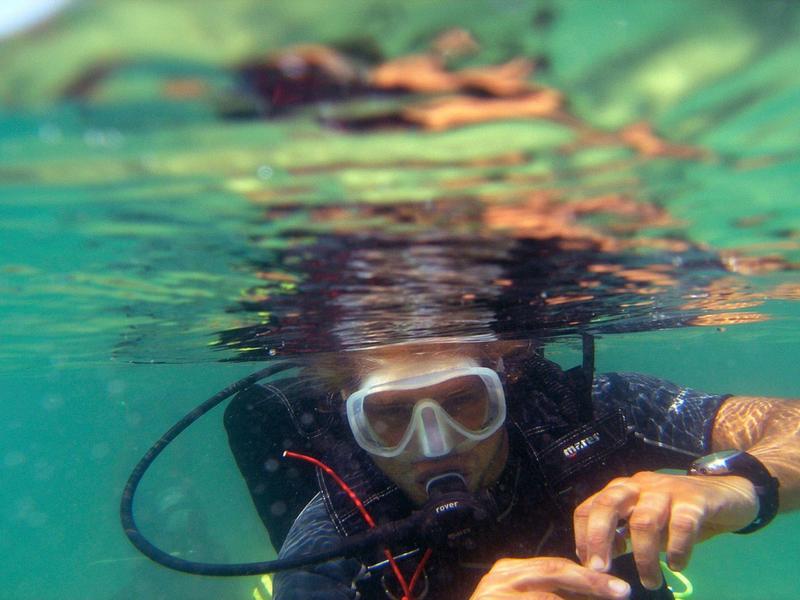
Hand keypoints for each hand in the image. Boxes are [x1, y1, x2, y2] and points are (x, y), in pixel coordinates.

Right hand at [469, 557, 630, 599]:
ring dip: (583, 595)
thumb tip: (593, 589)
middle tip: (623, 591)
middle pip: (555, 572)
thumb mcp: (523, 598)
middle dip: (592, 582)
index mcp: (509, 572)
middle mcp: (502, 578)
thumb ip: (549, 594)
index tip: (616, 587)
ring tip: (612, 598)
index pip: (554, 566)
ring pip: (549, 597)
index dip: (588, 576)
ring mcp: (497, 594)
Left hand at [573, 471, 757, 589]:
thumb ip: (623, 535)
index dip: (583, 537)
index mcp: (621, 490)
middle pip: (607, 505)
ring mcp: (666, 490)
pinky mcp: (695, 500)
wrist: (726, 493)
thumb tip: (600, 561)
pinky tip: (677, 566)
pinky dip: (677, 551)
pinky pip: (682, 526)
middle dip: (599, 539)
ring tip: (649, 581)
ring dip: (643, 557)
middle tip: (601, 570)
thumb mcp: (644, 521)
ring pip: (644, 521)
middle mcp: (638, 485)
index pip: (589, 507)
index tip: (589, 565)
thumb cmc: (677, 512)